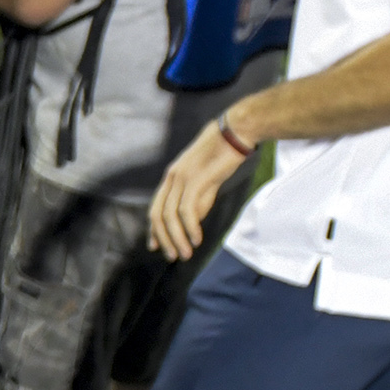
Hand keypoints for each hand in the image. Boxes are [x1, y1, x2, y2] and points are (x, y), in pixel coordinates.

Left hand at [148, 115, 252, 259]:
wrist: (235, 133)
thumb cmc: (223, 156)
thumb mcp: (206, 181)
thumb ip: (198, 201)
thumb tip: (193, 223)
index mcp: (171, 177)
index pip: (155, 208)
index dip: (154, 229)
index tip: (156, 246)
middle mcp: (172, 178)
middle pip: (158, 214)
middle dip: (164, 238)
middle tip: (172, 256)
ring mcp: (182, 178)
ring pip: (171, 215)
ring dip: (177, 238)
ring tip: (186, 253)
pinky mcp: (196, 180)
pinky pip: (187, 210)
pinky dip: (190, 227)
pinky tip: (197, 239)